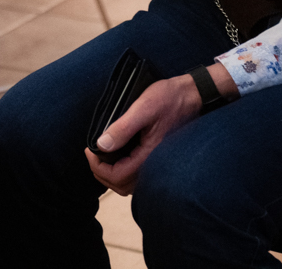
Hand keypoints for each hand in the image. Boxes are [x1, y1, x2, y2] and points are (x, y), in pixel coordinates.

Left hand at [85, 64, 237, 194]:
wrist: (192, 95)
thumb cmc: (170, 99)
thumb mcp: (143, 108)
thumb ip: (123, 127)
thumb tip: (102, 145)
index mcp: (149, 154)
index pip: (117, 176)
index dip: (98, 166)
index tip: (89, 150)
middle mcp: (155, 164)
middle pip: (121, 185)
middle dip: (101, 173)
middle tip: (91, 153)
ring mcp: (157, 162)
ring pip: (129, 183)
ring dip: (111, 175)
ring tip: (100, 156)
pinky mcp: (157, 157)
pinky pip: (137, 175)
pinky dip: (122, 171)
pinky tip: (116, 156)